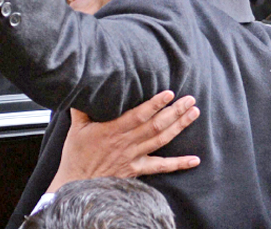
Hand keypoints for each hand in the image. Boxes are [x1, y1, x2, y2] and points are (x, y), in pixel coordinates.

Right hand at [48, 91, 200, 191]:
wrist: (77, 183)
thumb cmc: (76, 154)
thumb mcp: (76, 127)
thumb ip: (81, 107)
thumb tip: (84, 87)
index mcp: (112, 130)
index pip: (138, 115)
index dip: (155, 104)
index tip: (170, 93)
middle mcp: (126, 143)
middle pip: (155, 125)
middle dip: (174, 112)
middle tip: (190, 100)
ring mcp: (134, 157)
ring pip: (161, 140)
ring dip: (179, 127)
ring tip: (193, 114)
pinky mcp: (136, 169)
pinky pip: (161, 167)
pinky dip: (179, 164)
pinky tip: (194, 159)